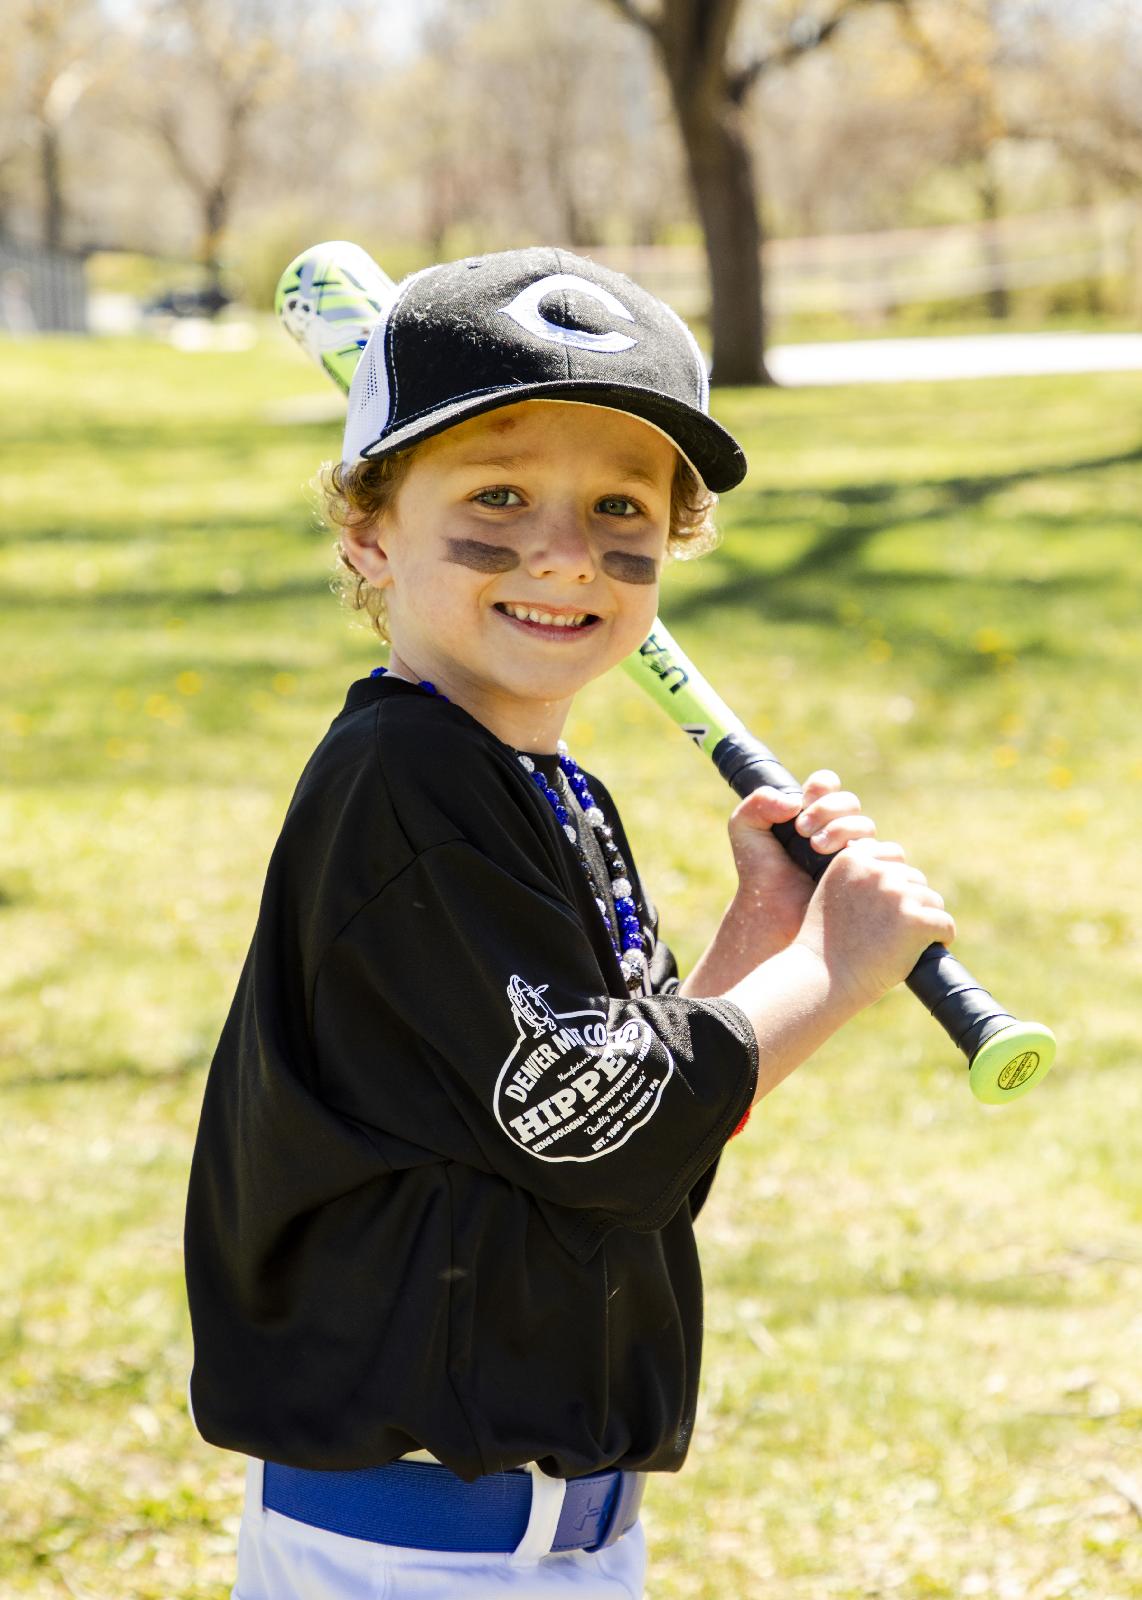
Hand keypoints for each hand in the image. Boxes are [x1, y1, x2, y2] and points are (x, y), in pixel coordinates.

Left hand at [728, 770, 876, 951]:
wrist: (772, 913)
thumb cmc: (760, 875)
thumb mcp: (745, 832)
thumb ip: (756, 804)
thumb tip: (793, 802)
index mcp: (811, 813)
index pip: (827, 784)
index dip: (820, 788)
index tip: (801, 804)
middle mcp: (836, 829)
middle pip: (849, 802)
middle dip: (827, 810)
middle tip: (802, 830)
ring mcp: (854, 851)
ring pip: (866, 825)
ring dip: (843, 830)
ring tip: (816, 849)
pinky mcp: (869, 873)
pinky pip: (888, 853)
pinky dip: (867, 853)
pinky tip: (842, 863)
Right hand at [794, 837, 956, 1010]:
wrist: (822, 978)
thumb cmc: (827, 944)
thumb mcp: (832, 894)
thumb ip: (859, 877)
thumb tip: (899, 872)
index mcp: (853, 859)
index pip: (894, 854)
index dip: (895, 880)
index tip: (884, 905)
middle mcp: (876, 871)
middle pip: (915, 879)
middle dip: (910, 902)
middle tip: (892, 930)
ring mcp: (897, 894)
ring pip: (933, 901)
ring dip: (925, 919)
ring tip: (904, 942)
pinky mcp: (916, 920)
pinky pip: (945, 924)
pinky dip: (941, 937)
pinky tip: (926, 949)